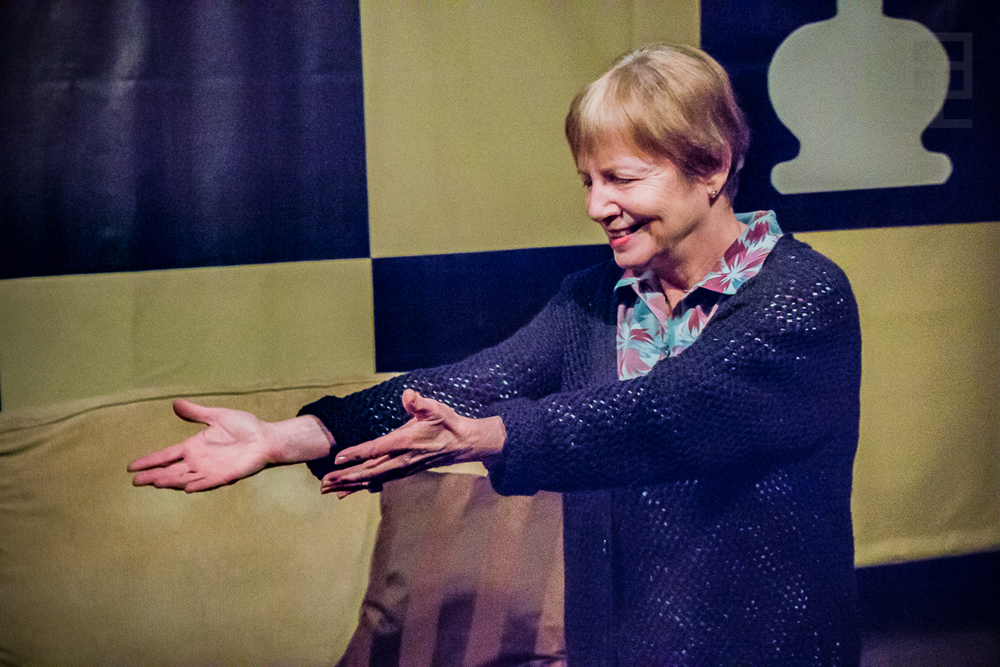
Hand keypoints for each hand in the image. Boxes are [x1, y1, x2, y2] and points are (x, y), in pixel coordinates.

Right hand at [127, 399, 331, 492]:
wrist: (266, 437)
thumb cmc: (244, 427)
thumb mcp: (217, 416)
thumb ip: (196, 412)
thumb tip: (175, 403)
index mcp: (193, 447)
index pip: (166, 456)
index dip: (149, 461)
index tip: (130, 467)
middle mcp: (198, 461)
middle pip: (171, 471)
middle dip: (153, 476)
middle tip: (135, 481)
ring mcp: (210, 470)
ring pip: (185, 478)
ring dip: (171, 481)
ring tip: (154, 483)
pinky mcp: (225, 475)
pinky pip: (208, 482)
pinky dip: (197, 485)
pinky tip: (186, 488)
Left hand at [320, 389, 504, 494]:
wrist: (464, 444)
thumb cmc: (448, 423)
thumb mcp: (436, 409)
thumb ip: (420, 403)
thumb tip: (408, 394)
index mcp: (406, 442)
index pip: (376, 449)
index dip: (357, 454)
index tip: (337, 459)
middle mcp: (403, 459)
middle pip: (370, 471)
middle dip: (346, 477)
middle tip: (323, 483)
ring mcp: (403, 468)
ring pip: (373, 479)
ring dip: (351, 485)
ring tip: (329, 490)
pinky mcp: (404, 471)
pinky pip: (380, 481)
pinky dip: (363, 486)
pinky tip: (349, 491)